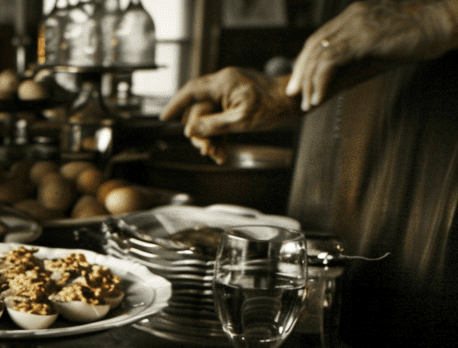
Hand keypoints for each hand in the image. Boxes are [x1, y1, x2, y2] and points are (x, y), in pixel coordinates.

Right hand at [160, 67, 298, 162]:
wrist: (293, 103)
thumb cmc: (272, 107)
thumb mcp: (241, 120)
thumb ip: (213, 125)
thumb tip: (190, 130)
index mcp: (222, 82)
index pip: (191, 92)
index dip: (175, 105)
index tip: (164, 117)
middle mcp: (223, 85)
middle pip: (199, 110)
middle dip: (200, 133)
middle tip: (205, 150)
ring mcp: (229, 94)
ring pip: (208, 118)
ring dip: (211, 138)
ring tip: (217, 154)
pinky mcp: (234, 103)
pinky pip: (219, 120)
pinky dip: (220, 136)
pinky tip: (223, 151)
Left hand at [286, 0, 457, 109]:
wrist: (444, 23)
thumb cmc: (419, 37)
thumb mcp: (382, 49)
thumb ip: (357, 61)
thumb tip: (335, 83)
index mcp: (354, 16)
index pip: (319, 38)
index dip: (305, 60)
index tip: (298, 79)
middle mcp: (351, 17)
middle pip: (314, 45)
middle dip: (301, 71)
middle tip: (294, 93)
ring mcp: (356, 25)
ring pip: (319, 55)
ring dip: (310, 82)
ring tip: (308, 102)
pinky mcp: (364, 38)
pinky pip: (331, 61)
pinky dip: (321, 82)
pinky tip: (319, 97)